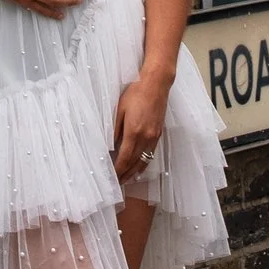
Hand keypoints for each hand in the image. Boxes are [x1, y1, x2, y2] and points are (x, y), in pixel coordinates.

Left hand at [112, 66, 173, 181]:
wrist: (156, 84)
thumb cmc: (135, 93)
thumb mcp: (119, 109)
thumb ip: (114, 129)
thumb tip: (110, 145)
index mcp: (134, 132)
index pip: (124, 158)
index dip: (118, 170)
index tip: (111, 177)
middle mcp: (146, 138)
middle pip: (134, 163)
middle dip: (125, 175)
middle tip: (116, 183)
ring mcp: (154, 137)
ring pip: (144, 161)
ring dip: (134, 172)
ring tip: (126, 179)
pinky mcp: (158, 134)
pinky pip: (150, 155)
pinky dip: (144, 164)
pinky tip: (139, 167)